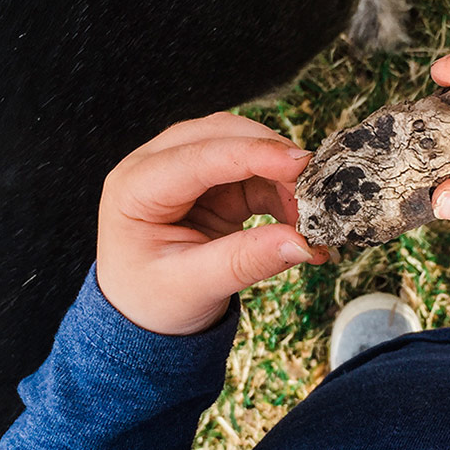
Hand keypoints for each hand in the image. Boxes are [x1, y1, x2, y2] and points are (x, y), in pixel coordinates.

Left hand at [96, 113, 327, 335]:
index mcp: (134, 189)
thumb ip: (246, 261)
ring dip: (282, 173)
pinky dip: (282, 189)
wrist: (145, 314)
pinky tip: (299, 218)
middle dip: (271, 155)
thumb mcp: (194, 287)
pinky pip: (255, 171)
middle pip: (221, 135)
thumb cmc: (153, 301)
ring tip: (309, 214)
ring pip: (244, 145)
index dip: (251, 154)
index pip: (197, 157)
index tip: (298, 164)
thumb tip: (302, 241)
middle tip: (315, 187)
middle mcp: (155, 166)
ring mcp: (186, 169)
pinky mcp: (213, 181)